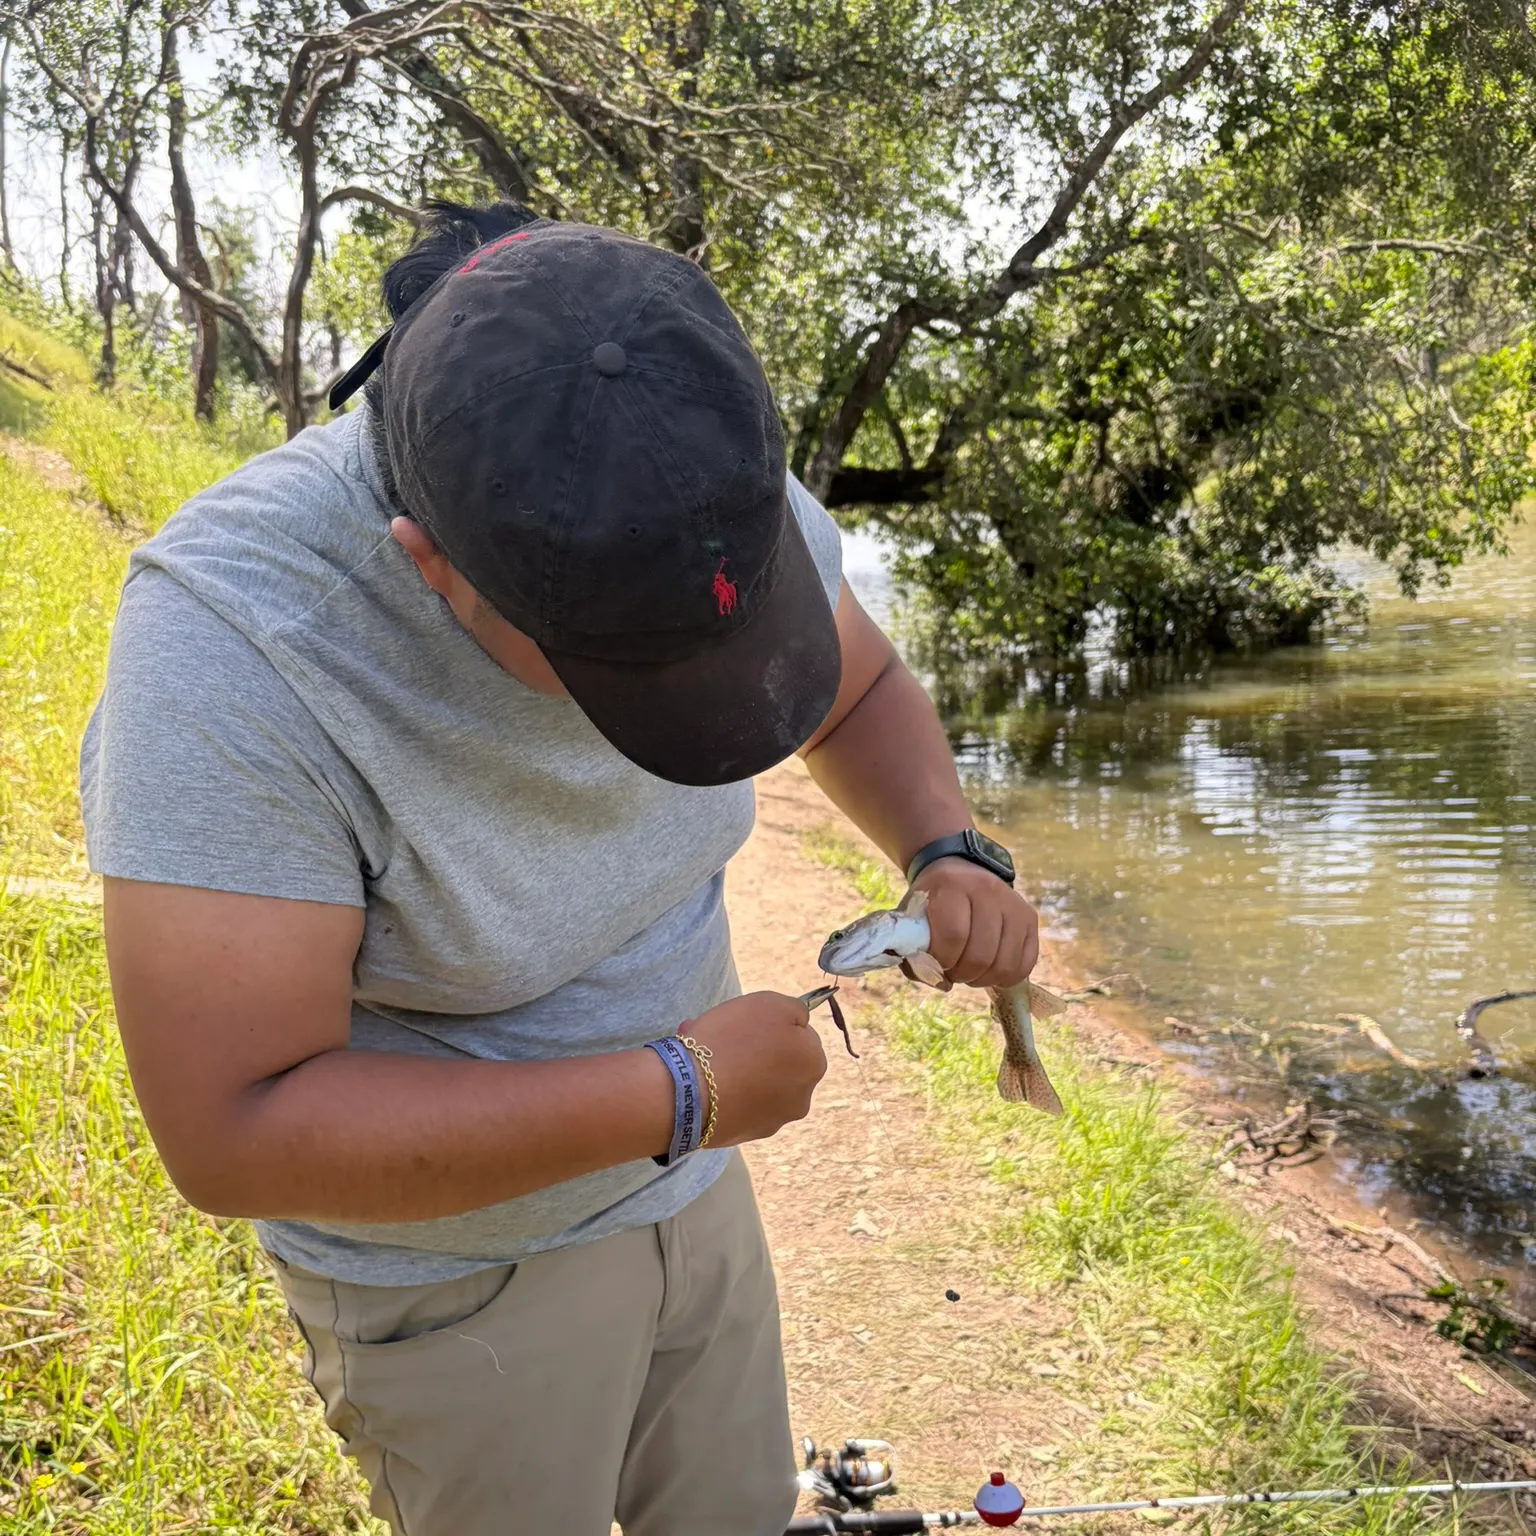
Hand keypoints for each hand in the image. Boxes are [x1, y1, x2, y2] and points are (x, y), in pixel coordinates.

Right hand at [684, 991, 827, 1146]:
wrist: (688, 1092)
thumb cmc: (733, 1040)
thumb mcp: (771, 1003)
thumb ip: (796, 1009)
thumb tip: (801, 1020)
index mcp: (813, 1063)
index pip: (798, 1035)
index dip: (771, 1024)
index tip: (746, 1021)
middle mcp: (802, 1097)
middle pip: (776, 1060)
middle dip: (751, 1046)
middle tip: (720, 1033)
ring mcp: (772, 1120)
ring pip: (753, 1081)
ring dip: (733, 1066)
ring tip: (699, 1054)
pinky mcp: (744, 1135)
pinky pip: (735, 1102)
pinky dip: (721, 1090)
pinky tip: (697, 1079)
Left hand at [908, 857, 1038, 989]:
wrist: (959, 873)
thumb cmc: (932, 902)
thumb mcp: (913, 918)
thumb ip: (915, 953)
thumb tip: (942, 984)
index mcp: (952, 886)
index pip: (953, 935)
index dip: (942, 960)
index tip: (936, 963)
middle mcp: (988, 891)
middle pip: (980, 955)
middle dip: (962, 974)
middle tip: (953, 971)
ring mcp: (1013, 904)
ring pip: (1004, 964)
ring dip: (983, 979)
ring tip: (970, 971)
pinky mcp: (1030, 918)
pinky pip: (1025, 964)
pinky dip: (1006, 977)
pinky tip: (990, 971)